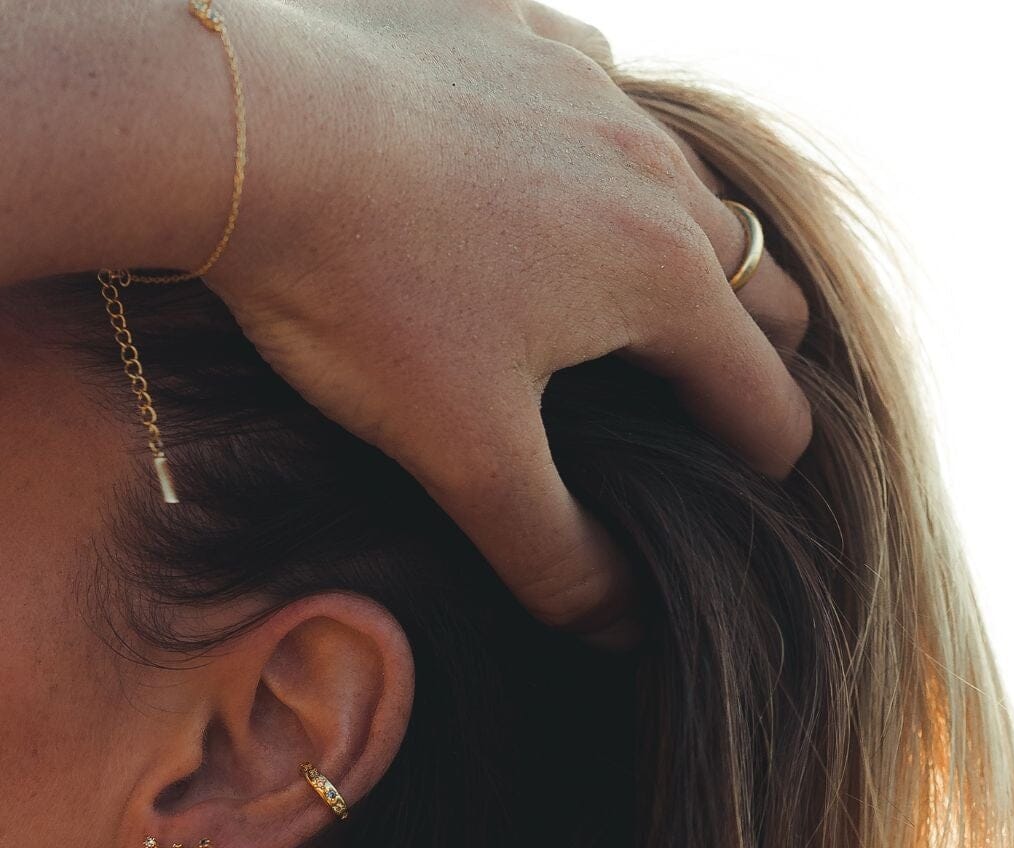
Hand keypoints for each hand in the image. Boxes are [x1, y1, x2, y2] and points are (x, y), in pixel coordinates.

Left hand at [204, 0, 812, 649]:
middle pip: (745, 271)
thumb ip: (548, 546)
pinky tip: (530, 152)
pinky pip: (581, 76)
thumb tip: (621, 622)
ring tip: (626, 281)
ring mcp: (581, 84)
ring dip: (668, 230)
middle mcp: (649, 167)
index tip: (756, 489)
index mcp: (659, 277)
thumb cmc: (357, 296)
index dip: (764, 455)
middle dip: (741, 338)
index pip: (760, 391)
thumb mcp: (457, 448)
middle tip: (706, 389)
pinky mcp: (509, 28)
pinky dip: (577, 127)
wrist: (249, 127)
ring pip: (671, 168)